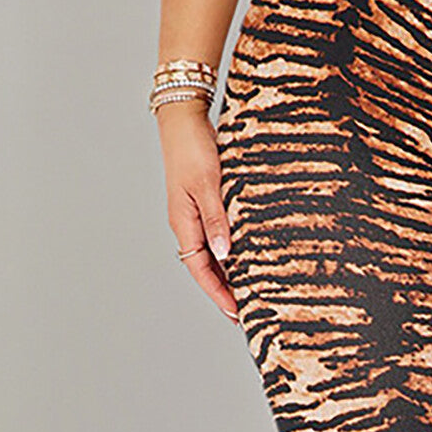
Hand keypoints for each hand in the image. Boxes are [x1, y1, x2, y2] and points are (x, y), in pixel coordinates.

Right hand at [156, 101, 238, 322]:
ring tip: (248, 291)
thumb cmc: (193, 147)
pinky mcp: (203, 203)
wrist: (184, 118)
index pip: (200, 270)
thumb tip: (224, 254)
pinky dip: (230, 251)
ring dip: (227, 272)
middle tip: (245, 312)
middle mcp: (187, 223)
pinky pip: (216, 235)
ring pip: (211, 253)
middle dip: (223, 290)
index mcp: (183, 222)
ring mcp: (194, 214)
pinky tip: (246, 256)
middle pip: (205, 267)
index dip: (218, 293)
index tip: (235, 313)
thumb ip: (217, 219)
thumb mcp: (208, 184)